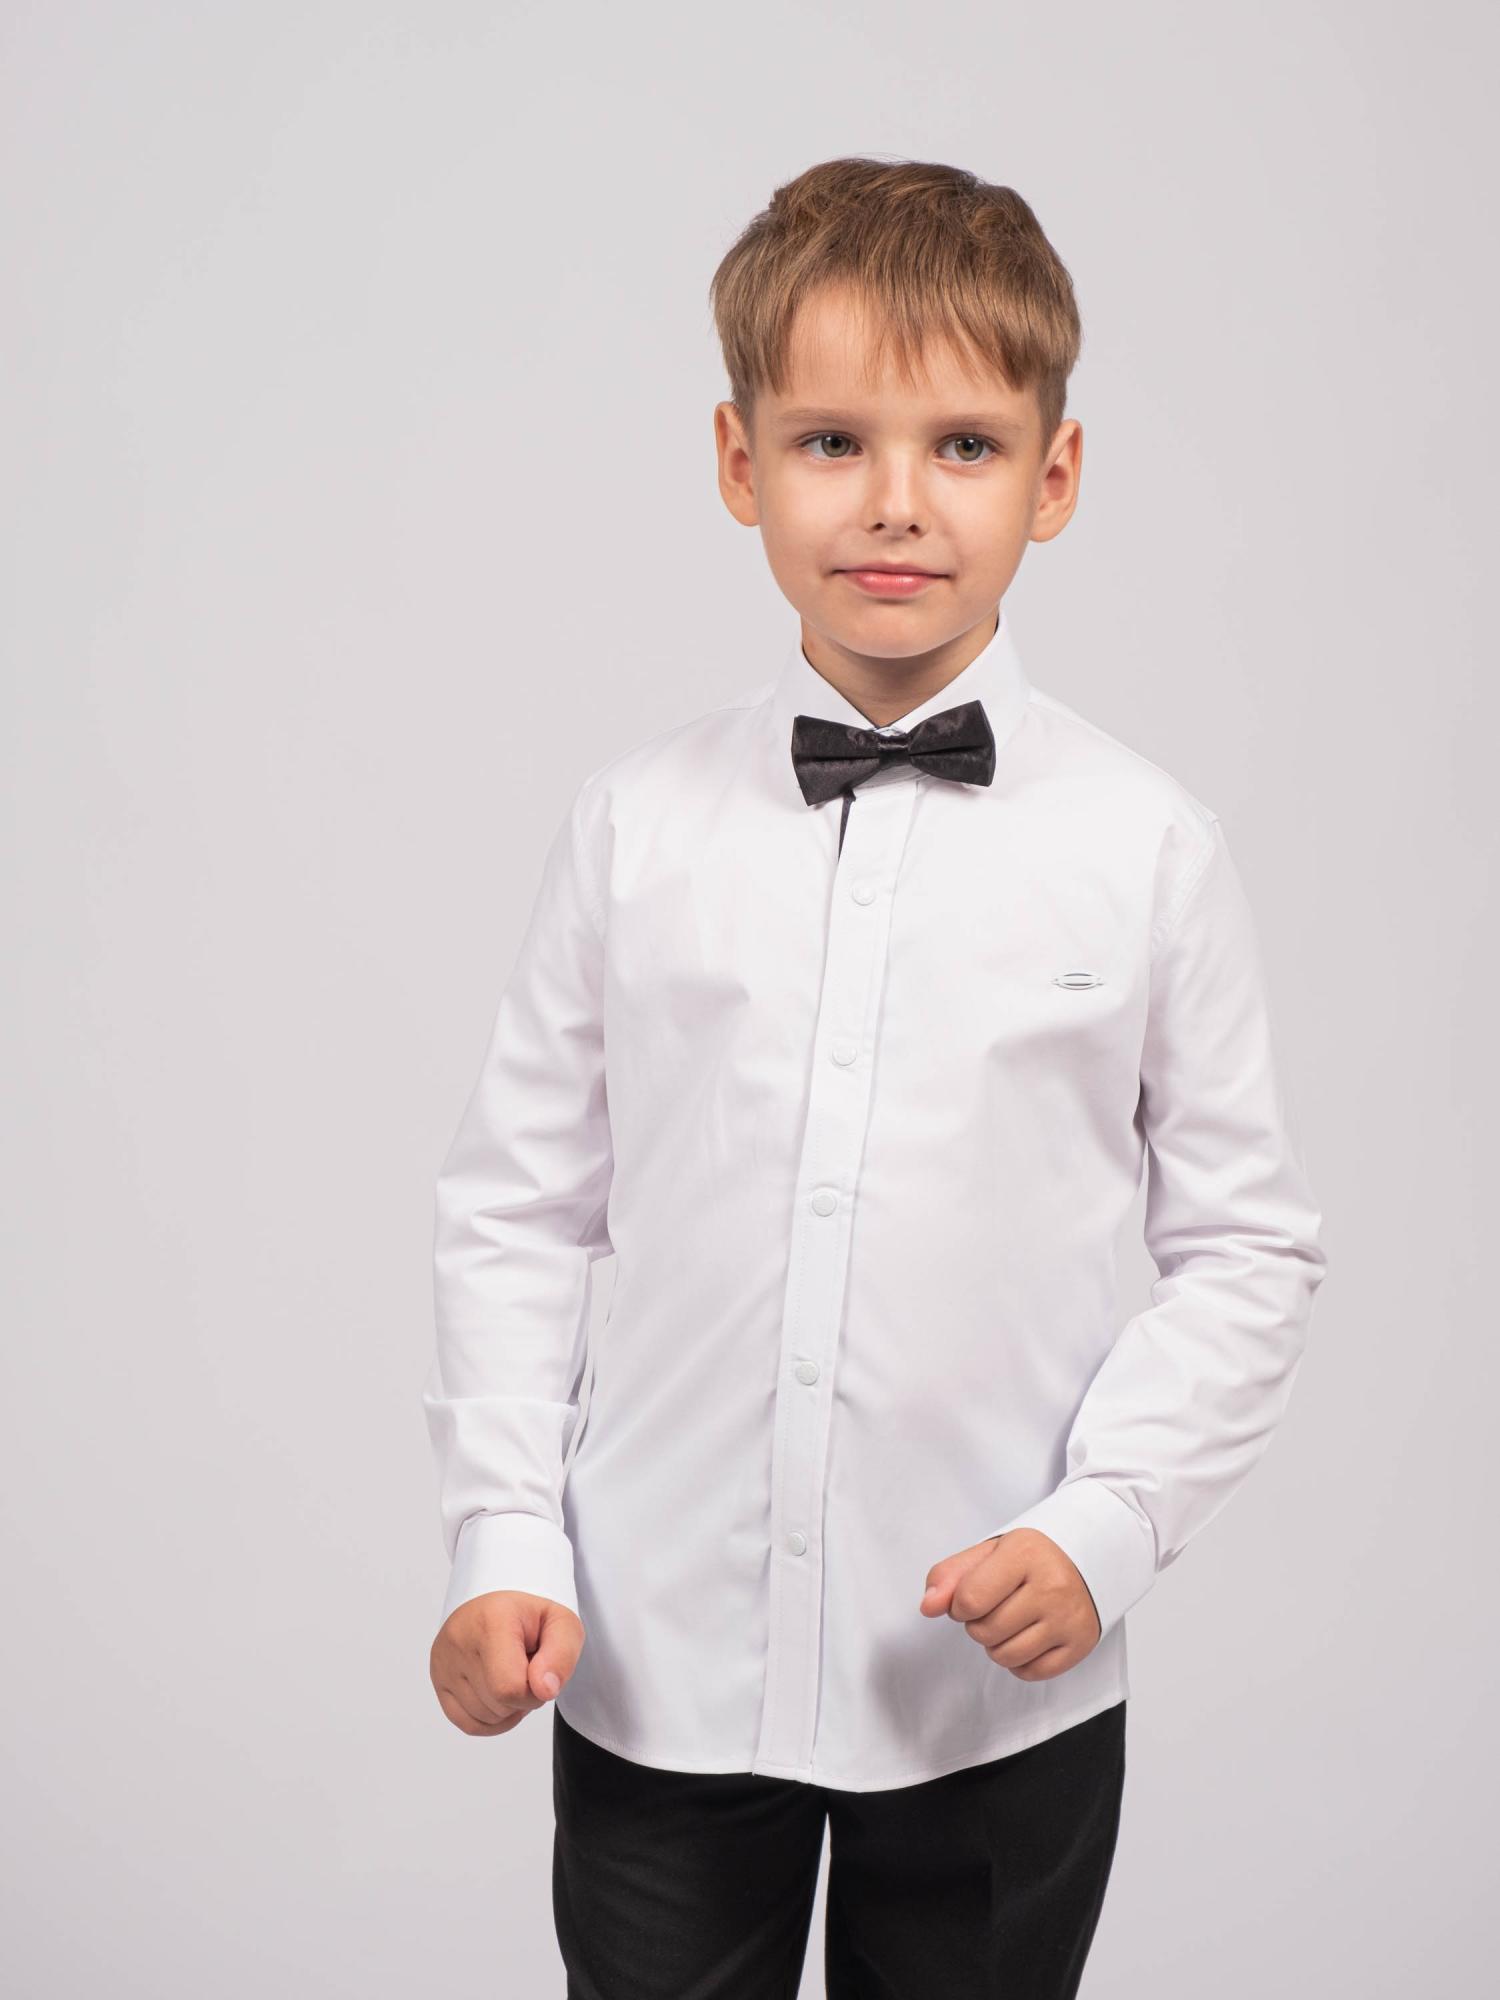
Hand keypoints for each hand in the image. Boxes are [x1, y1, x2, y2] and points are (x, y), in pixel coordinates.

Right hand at [430, 1591, 584, 1736]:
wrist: (499, 1604)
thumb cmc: (531, 1616)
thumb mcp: (562, 1623)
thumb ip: (562, 1655)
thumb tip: (544, 1690)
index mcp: (491, 1620)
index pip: (510, 1688)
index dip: (535, 1691)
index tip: (541, 1669)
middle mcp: (459, 1639)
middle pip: (498, 1705)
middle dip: (523, 1697)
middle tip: (526, 1666)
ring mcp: (443, 1661)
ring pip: (484, 1718)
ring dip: (507, 1707)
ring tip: (511, 1672)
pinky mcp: (438, 1679)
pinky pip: (469, 1724)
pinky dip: (491, 1719)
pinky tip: (500, 1694)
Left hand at [919, 1529, 1102, 1680]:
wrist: (1088, 1560)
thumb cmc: (1029, 1559)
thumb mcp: (988, 1553)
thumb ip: (950, 1576)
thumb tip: (927, 1607)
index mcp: (1025, 1553)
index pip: (969, 1600)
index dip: (958, 1605)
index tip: (969, 1596)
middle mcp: (1052, 1586)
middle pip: (985, 1631)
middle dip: (978, 1624)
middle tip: (995, 1606)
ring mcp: (1068, 1618)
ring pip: (1006, 1656)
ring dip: (996, 1645)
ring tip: (1009, 1622)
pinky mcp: (1080, 1644)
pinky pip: (1030, 1673)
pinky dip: (1019, 1661)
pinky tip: (1027, 1636)